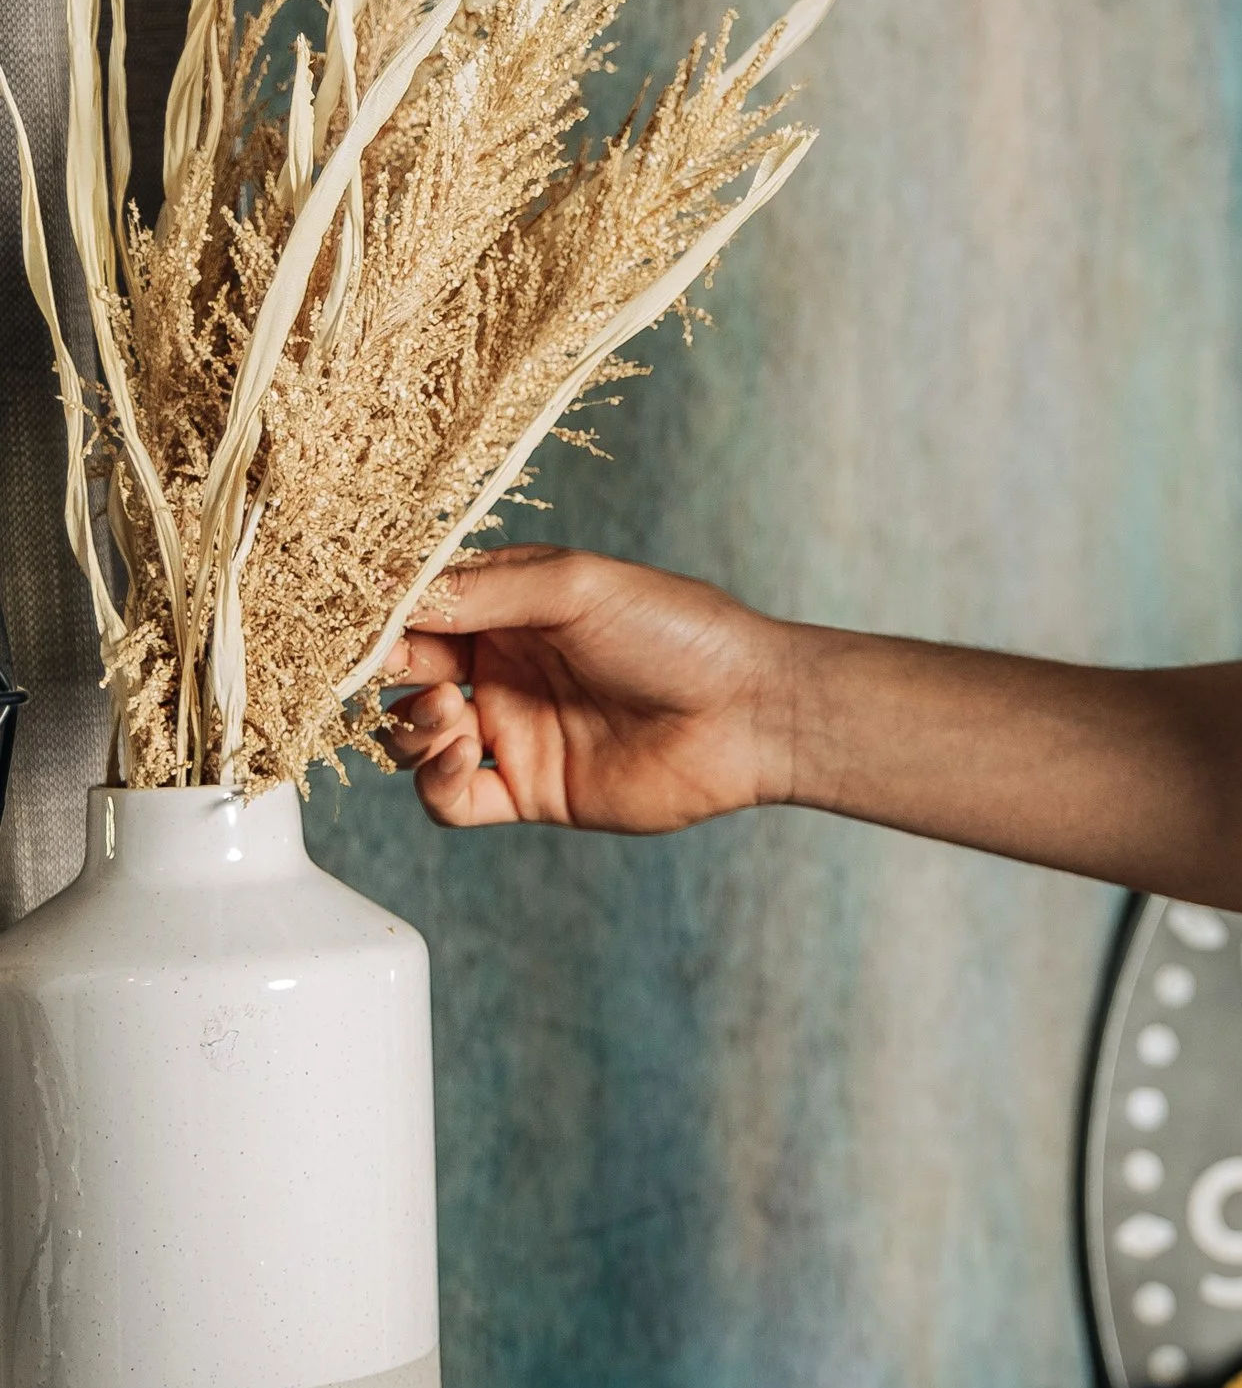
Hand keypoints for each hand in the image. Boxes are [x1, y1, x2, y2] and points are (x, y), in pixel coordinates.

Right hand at [379, 546, 801, 829]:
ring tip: (449, 716)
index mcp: (512, 603)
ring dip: (407, 729)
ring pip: (412, 738)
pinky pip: (449, 799)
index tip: (346, 623)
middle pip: (402, 672)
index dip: (376, 615)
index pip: (417, 606)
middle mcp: (504, 663)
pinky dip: (436, 782)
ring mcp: (514, 728)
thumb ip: (481, 591)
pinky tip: (465, 756)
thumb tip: (390, 591)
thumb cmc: (678, 631)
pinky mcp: (529, 790)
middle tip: (394, 672)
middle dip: (381, 672)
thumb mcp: (574, 587)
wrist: (748, 713)